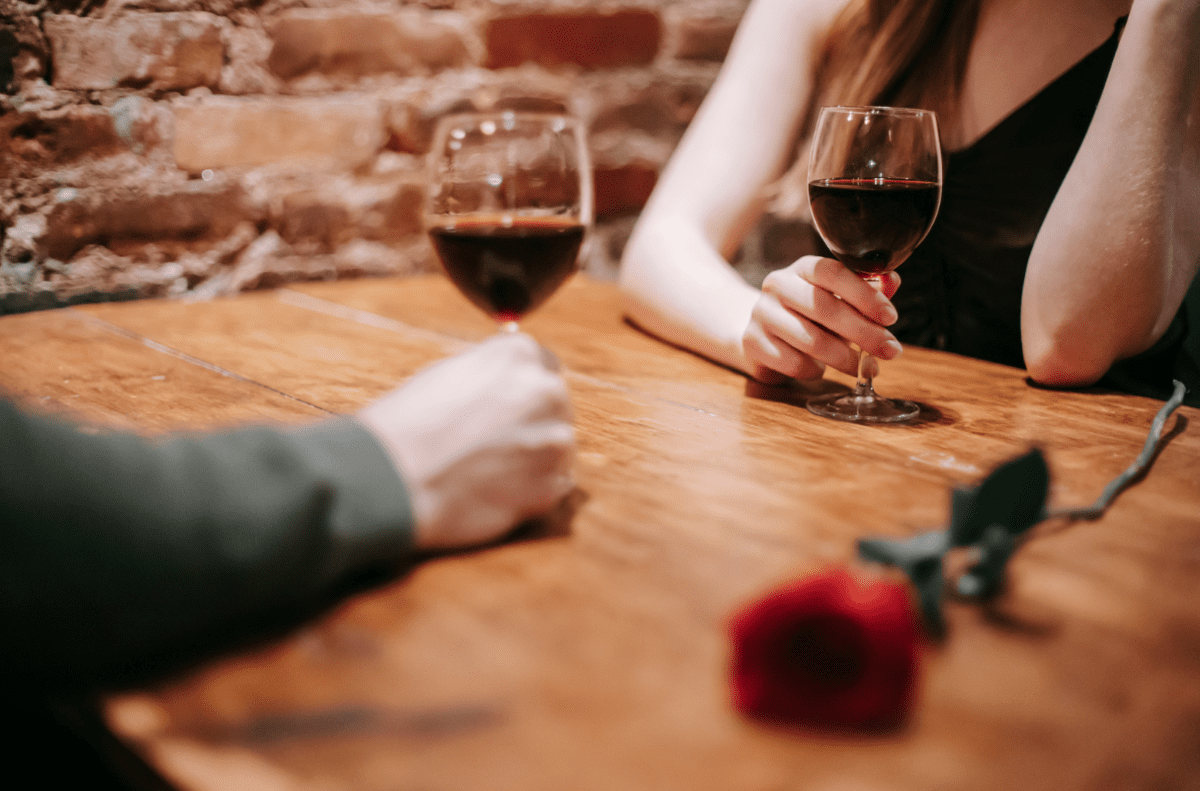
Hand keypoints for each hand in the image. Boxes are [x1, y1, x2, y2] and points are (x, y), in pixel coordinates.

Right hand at [357, 332, 574, 549]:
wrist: (392, 480)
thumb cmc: (407, 425)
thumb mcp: (447, 374)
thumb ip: (490, 374)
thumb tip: (508, 382)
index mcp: (519, 354)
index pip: (542, 366)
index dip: (520, 390)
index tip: (503, 408)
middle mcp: (546, 390)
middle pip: (554, 404)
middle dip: (530, 421)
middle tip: (491, 442)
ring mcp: (553, 439)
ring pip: (557, 444)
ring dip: (533, 456)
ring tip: (488, 470)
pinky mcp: (551, 484)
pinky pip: (555, 482)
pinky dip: (534, 488)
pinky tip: (496, 490)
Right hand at [740, 255, 902, 382]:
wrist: (763, 332)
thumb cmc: (809, 314)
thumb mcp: (838, 299)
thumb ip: (866, 291)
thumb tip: (892, 281)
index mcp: (802, 268)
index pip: (833, 273)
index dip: (864, 295)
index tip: (891, 317)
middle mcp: (777, 284)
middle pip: (823, 307)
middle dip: (863, 332)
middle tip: (890, 350)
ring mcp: (761, 313)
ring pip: (809, 339)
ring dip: (843, 357)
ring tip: (861, 367)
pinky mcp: (752, 342)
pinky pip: (792, 362)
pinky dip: (814, 370)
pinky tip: (821, 370)